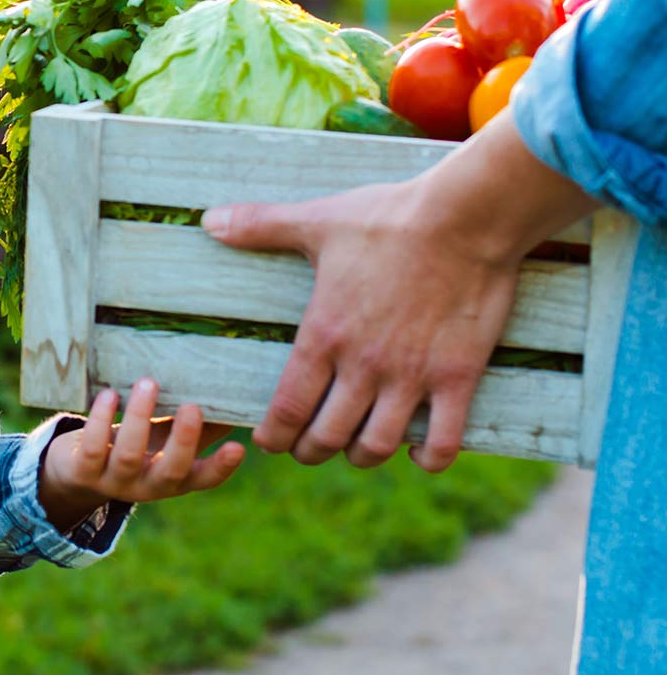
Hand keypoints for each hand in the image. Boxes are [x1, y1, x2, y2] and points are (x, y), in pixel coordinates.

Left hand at [38, 378, 245, 529]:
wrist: (77, 472)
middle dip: (183, 439)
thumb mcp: (164, 437)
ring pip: (129, 455)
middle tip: (193, 407)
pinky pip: (94, 448)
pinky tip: (109, 394)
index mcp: (173, 479)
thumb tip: (234, 396)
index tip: (239, 448)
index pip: (204, 479)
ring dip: (139, 417)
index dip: (221, 467)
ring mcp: (115, 482)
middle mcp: (147, 485)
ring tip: (148, 382)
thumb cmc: (133, 446)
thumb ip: (196, 424)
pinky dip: (101, 419)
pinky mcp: (84, 473)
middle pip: (170, 471)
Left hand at [200, 111, 598, 472]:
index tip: (269, 440)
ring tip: (356, 447)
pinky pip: (443, 442)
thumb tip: (209, 220)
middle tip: (308, 446)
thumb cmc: (388, 218)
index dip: (273, 436)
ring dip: (361, 456)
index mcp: (323, 334)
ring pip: (376, 446)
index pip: (286, 411)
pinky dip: (428, 458)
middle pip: (325, 438)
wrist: (466, 215)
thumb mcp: (316, 221)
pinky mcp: (458, 377)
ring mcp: (411, 375)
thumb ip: (261, 227)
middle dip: (310, 450)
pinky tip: (417, 450)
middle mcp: (362, 365)